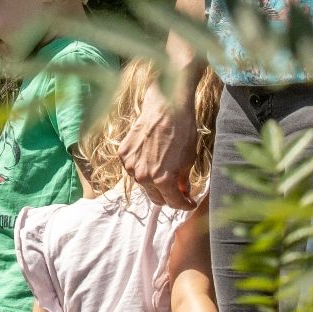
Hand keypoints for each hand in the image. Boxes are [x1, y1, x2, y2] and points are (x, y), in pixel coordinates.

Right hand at [117, 73, 202, 207]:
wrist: (166, 107)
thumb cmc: (182, 130)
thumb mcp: (188, 159)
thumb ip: (183, 180)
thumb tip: (183, 191)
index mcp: (162, 179)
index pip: (173, 202)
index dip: (184, 204)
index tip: (189, 203)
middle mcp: (144, 176)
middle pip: (156, 198)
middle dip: (168, 197)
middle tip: (178, 191)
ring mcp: (131, 165)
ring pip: (143, 184)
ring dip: (154, 183)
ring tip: (164, 172)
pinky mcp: (123, 153)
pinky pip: (133, 169)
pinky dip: (142, 168)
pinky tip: (151, 159)